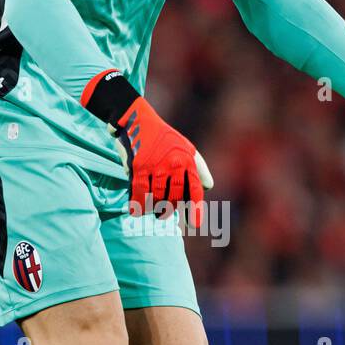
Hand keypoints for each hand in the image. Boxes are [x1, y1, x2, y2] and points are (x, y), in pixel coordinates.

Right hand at [81, 69, 212, 222]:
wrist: (137, 119)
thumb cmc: (163, 136)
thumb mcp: (185, 147)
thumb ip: (199, 167)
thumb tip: (209, 186)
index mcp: (187, 159)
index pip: (194, 189)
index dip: (195, 208)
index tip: (195, 225)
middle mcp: (174, 164)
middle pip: (174, 198)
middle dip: (168, 210)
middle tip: (162, 214)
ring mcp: (156, 166)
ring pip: (156, 198)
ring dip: (153, 209)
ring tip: (151, 211)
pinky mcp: (139, 167)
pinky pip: (139, 193)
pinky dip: (137, 204)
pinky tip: (135, 210)